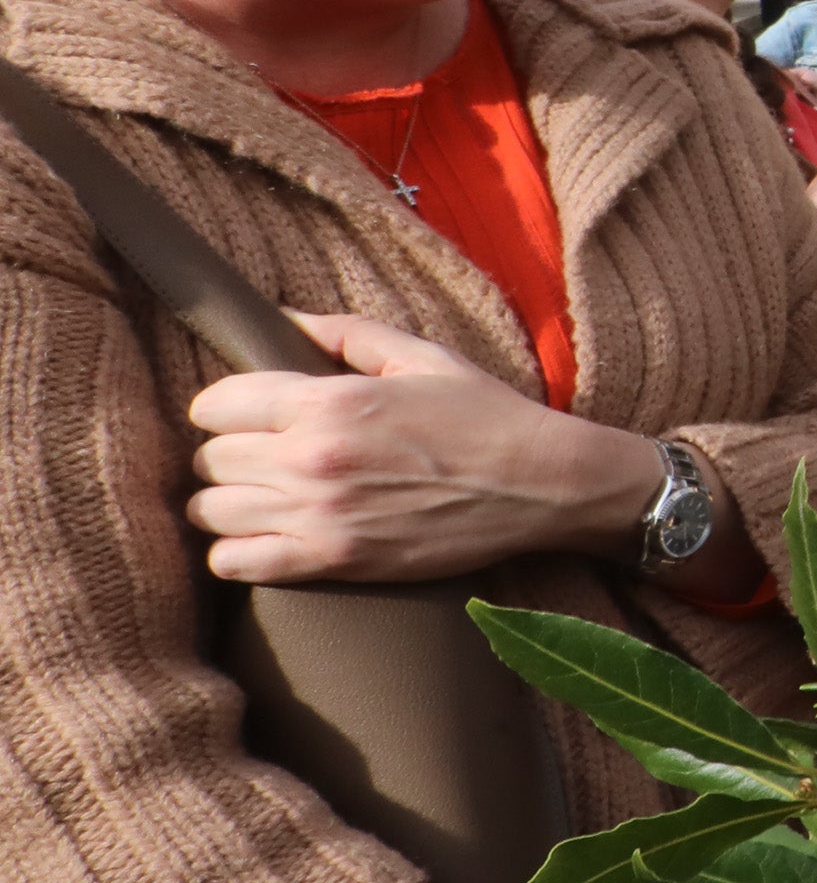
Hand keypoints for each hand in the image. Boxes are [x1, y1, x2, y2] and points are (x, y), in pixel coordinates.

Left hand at [187, 313, 676, 583]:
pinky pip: (235, 563)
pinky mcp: (334, 561)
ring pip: (210, 513)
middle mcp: (313, 458)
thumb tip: (281, 318)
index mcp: (329, 401)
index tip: (247, 415)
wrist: (541, 485)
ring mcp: (320, 514)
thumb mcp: (422, 357)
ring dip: (226, 504)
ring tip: (258, 499)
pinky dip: (234, 554)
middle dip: (227, 455)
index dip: (225, 407)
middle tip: (259, 458)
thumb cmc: (486, 416)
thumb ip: (345, 333)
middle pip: (209, 460)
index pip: (215, 404)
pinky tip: (263, 540)